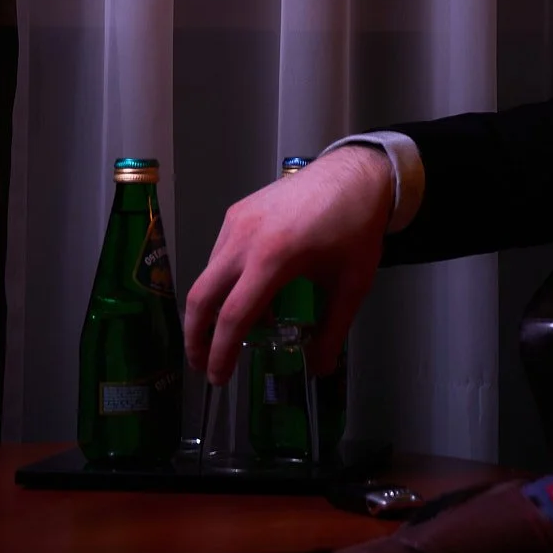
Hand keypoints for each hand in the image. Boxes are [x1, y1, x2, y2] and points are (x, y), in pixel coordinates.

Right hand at [184, 145, 391, 385]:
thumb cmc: (357, 227)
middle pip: (200, 298)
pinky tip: (250, 294)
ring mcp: (236, 221)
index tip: (217, 377)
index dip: (220, 353)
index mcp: (274, 258)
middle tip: (203, 364)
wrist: (357, 174)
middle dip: (196, 337)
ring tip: (234, 332)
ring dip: (211, 309)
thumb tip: (319, 369)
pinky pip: (219, 254)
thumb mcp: (352, 284)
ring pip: (208, 275)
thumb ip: (333, 330)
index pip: (233, 316)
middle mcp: (245, 238)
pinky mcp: (237, 211)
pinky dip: (224, 281)